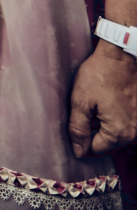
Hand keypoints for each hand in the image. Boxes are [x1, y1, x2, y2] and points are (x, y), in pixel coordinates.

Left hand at [70, 42, 136, 157]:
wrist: (122, 56)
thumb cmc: (100, 75)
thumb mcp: (81, 101)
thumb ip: (78, 129)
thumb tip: (79, 152)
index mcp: (119, 133)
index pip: (96, 150)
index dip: (82, 139)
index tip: (78, 123)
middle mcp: (135, 133)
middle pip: (110, 145)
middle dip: (95, 133)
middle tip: (87, 112)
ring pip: (119, 135)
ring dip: (107, 127)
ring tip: (99, 106)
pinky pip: (128, 125)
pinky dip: (118, 119)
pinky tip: (110, 104)